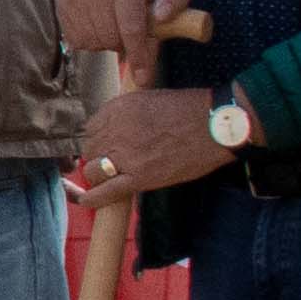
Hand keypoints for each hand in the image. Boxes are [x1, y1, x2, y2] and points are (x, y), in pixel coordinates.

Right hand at [57, 0, 193, 61]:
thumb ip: (175, 1)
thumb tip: (162, 17)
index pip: (131, 27)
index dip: (139, 55)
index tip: (144, 79)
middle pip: (112, 38)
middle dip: (126, 45)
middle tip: (133, 33)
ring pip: (94, 41)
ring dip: (109, 43)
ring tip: (116, 26)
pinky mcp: (62, 4)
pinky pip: (78, 41)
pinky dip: (93, 41)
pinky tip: (100, 26)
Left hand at [71, 85, 233, 197]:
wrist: (214, 126)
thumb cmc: (189, 109)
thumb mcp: (149, 98)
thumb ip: (126, 111)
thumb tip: (114, 125)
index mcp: (117, 109)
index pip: (91, 128)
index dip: (99, 138)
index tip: (108, 143)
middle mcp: (115, 132)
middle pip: (90, 149)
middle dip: (98, 155)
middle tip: (114, 159)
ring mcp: (125, 157)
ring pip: (92, 170)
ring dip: (98, 173)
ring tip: (112, 174)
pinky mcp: (138, 178)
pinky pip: (105, 193)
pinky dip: (92, 199)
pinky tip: (86, 201)